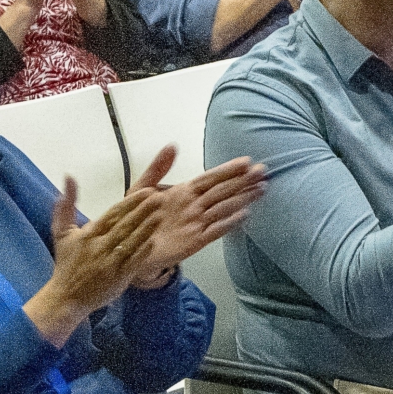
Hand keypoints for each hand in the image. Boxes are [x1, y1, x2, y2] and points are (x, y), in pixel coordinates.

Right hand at [24, 179, 168, 342]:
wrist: (66, 298)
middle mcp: (100, 247)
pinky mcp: (119, 277)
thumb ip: (66, 205)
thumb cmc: (66, 263)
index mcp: (89, 235)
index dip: (130, 203)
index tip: (146, 191)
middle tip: (159, 197)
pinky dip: (143, 251)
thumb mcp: (62, 232)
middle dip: (142, 211)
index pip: (112, 214)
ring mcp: (110, 263)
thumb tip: (69, 177)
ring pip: (131, 243)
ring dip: (147, 228)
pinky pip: (133, 262)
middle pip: (124, 226)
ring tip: (161, 215)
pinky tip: (154, 240)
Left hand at [123, 146, 267, 280]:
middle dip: (243, 181)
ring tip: (261, 188)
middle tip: (262, 171)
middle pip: (223, 191)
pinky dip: (229, 222)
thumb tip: (172, 145)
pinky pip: (215, 230)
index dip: (227, 170)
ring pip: (224, 208)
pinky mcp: (195, 241)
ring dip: (243, 198)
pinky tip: (244, 214)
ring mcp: (197, 223)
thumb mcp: (141, 189)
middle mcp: (195, 206)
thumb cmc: (136, 217)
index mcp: (184, 191)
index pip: (210, 178)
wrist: (129, 247)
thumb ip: (157, 168)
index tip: (246, 161)